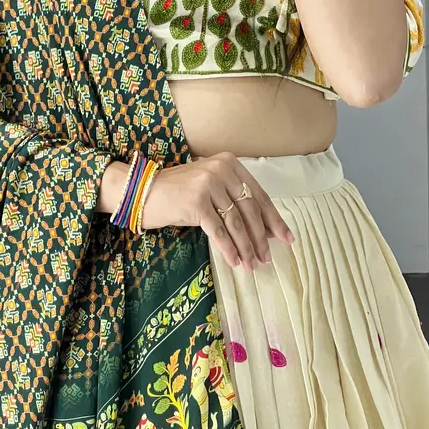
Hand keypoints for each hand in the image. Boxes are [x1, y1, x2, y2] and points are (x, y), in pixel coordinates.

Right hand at [141, 151, 293, 270]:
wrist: (142, 191)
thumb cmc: (177, 193)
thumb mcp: (209, 188)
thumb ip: (234, 200)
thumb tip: (264, 229)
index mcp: (229, 163)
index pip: (258, 194)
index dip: (273, 219)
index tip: (286, 238)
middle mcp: (221, 170)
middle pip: (250, 210)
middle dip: (260, 238)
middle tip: (267, 258)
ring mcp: (208, 185)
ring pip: (236, 223)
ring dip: (246, 247)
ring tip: (252, 265)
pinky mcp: (196, 203)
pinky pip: (218, 231)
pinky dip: (229, 249)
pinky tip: (235, 262)